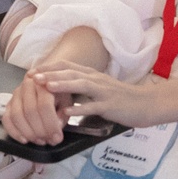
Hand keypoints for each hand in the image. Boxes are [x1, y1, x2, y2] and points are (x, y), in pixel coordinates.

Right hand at [0, 72, 75, 145]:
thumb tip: (55, 128)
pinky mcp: (8, 104)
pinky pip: (6, 119)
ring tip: (40, 141)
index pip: (44, 105)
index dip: (50, 124)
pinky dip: (14, 132)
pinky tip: (24, 140)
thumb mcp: (67, 102)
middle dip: (40, 131)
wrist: (48, 86)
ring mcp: (15, 95)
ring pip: (16, 116)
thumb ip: (63, 115)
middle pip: (30, 111)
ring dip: (28, 133)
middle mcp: (26, 86)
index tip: (57, 138)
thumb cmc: (59, 96)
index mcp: (43, 83)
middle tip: (49, 141)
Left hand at [24, 60, 167, 129]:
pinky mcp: (111, 106)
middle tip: (32, 77)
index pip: (67, 66)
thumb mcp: (99, 89)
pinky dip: (80, 108)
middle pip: (71, 73)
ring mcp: (104, 92)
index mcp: (92, 75)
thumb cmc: (120, 98)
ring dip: (63, 85)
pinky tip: (68, 111)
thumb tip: (60, 91)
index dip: (49, 68)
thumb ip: (81, 88)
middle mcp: (96, 80)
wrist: (146, 104)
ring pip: (81, 85)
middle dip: (50, 74)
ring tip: (47, 86)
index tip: (32, 71)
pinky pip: (94, 107)